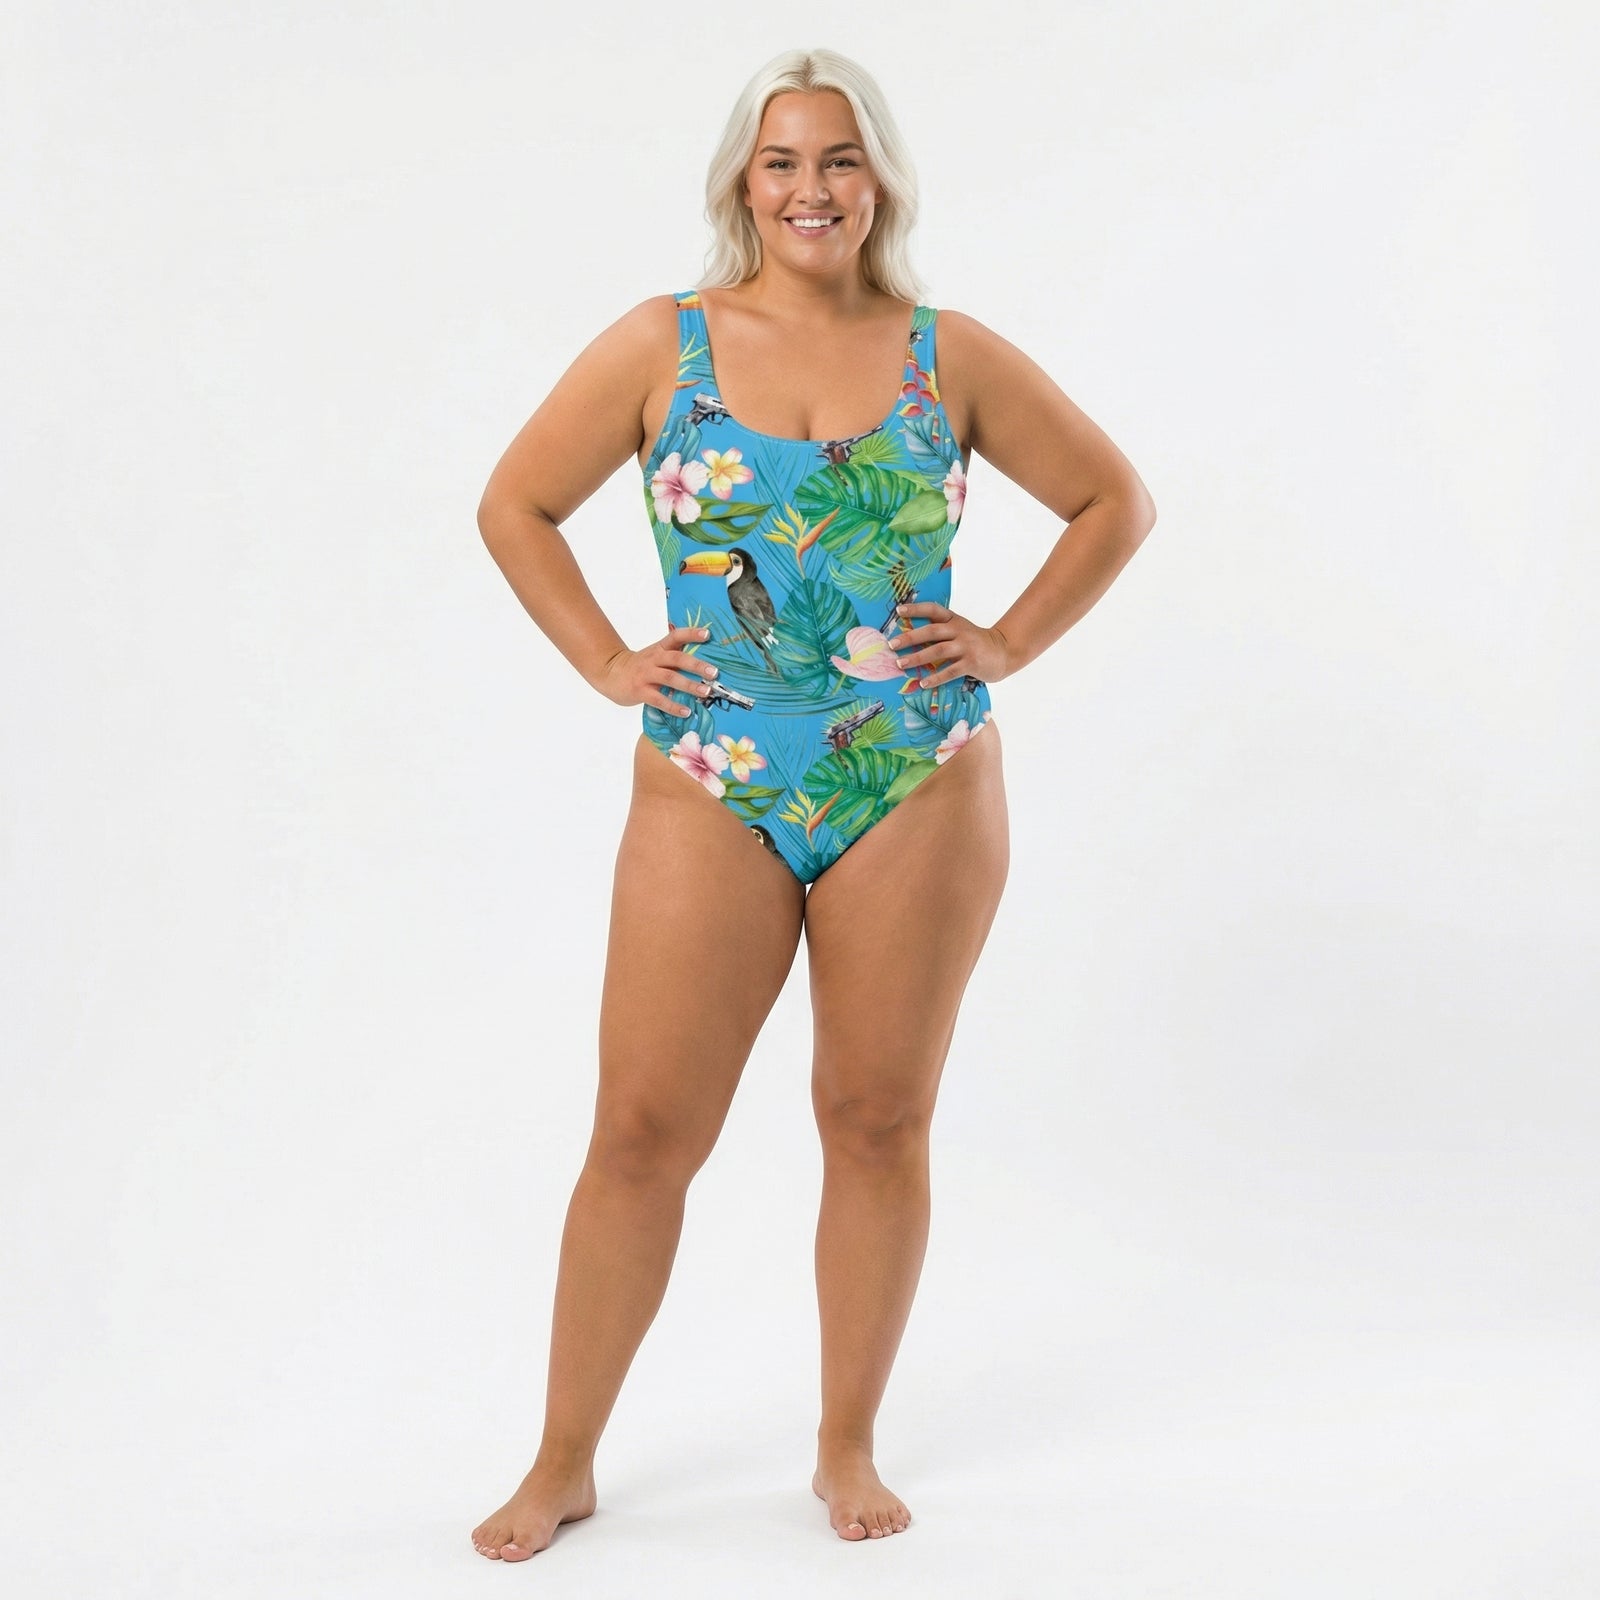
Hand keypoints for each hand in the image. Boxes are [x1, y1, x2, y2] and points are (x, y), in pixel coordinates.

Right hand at [594, 624, 719, 717]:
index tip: (708, 634)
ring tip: (705, 692)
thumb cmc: (639, 666)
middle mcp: (653, 659)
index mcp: (659, 649)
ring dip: (689, 685)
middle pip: (677, 658)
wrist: (610, 673)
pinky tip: (686, 711)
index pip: (676, 636)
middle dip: (697, 665)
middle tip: (714, 673)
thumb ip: (674, 655)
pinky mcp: (640, 691)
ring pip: (670, 678)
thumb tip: (701, 659)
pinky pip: (659, 699)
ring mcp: (646, 675)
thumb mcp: (655, 655)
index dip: (691, 634)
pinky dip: (673, 706)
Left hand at [889, 602, 1011, 686]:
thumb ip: (941, 631)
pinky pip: (950, 671)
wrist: (1004, 652)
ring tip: (901, 664)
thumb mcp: (960, 630)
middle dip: (910, 638)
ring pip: (938, 650)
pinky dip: (936, 677)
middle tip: (892, 644)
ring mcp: (966, 647)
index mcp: (954, 620)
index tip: (899, 611)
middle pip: (932, 631)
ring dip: (917, 658)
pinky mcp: (972, 663)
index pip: (933, 610)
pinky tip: (923, 683)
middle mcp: (959, 630)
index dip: (916, 609)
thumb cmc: (975, 643)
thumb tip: (910, 637)